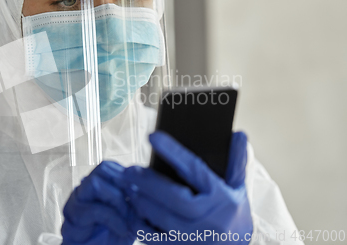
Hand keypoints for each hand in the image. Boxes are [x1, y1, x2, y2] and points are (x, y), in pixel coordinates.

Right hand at [61, 161, 136, 244]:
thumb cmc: (114, 237)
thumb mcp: (131, 214)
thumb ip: (135, 196)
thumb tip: (149, 181)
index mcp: (97, 185)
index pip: (111, 165)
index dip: (128, 177)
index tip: (140, 194)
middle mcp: (84, 190)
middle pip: (103, 168)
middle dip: (123, 186)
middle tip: (133, 205)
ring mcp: (75, 203)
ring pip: (94, 183)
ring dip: (117, 201)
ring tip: (126, 218)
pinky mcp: (71, 221)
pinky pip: (91, 209)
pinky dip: (112, 219)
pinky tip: (122, 230)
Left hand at [124, 131, 252, 243]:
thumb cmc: (235, 215)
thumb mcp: (239, 188)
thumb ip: (237, 162)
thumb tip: (239, 134)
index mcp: (223, 198)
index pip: (195, 170)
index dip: (173, 152)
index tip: (153, 137)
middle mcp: (213, 220)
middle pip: (176, 198)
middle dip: (149, 183)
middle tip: (129, 172)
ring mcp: (199, 239)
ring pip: (164, 220)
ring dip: (142, 203)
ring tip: (128, 190)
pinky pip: (157, 240)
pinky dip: (142, 226)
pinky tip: (133, 213)